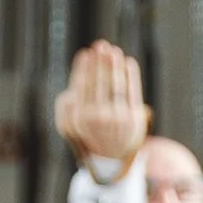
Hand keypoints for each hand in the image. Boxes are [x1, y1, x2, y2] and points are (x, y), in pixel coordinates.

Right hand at [54, 41, 149, 171]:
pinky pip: (133, 92)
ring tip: (114, 51)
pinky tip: (128, 63)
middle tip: (101, 46)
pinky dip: (131, 76)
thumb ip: (67, 103)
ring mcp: (118, 120)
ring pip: (117, 86)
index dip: (84, 69)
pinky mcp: (135, 119)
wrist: (110, 156)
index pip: (82, 88)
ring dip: (115, 66)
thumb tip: (78, 80)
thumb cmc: (87, 131)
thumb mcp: (69, 122)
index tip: (85, 53)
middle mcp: (98, 120)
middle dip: (100, 63)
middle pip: (100, 85)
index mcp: (80, 119)